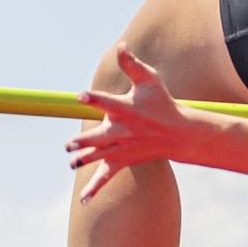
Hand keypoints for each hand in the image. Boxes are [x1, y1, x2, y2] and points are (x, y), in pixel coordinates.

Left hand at [65, 43, 191, 202]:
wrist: (178, 133)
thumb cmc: (161, 103)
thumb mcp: (150, 80)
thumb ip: (132, 65)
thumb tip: (120, 47)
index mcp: (126, 109)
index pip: (106, 102)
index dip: (93, 99)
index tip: (80, 97)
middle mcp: (122, 130)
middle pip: (99, 137)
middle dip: (84, 141)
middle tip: (69, 144)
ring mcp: (122, 148)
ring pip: (99, 156)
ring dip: (85, 159)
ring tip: (71, 161)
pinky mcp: (122, 160)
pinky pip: (107, 177)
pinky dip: (95, 188)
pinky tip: (84, 199)